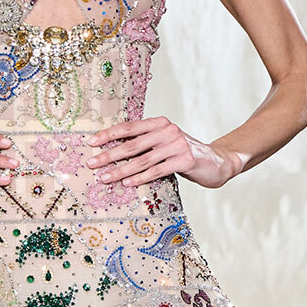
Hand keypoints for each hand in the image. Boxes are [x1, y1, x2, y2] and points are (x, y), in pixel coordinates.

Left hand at [87, 116, 240, 189]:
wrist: (216, 162)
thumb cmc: (183, 154)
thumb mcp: (164, 143)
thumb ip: (144, 144)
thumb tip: (113, 153)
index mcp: (159, 123)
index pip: (129, 127)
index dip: (108, 135)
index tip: (91, 142)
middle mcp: (167, 130)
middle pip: (132, 144)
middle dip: (109, 155)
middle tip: (91, 164)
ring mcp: (177, 145)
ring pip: (142, 160)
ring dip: (121, 171)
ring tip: (104, 178)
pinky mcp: (185, 160)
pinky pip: (157, 170)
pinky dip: (141, 178)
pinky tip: (128, 184)